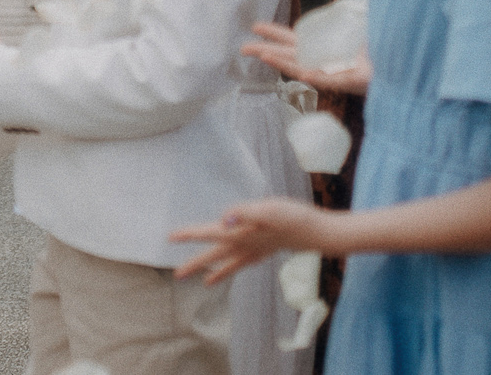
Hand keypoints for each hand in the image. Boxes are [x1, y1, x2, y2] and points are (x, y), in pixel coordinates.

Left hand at [171, 198, 331, 284]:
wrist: (320, 233)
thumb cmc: (295, 218)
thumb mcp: (270, 209)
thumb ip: (246, 213)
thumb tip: (225, 219)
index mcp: (242, 234)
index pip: (209, 233)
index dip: (190, 234)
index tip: (170, 238)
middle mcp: (247, 245)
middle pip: (216, 256)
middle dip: (196, 264)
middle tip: (177, 275)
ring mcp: (259, 249)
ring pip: (232, 262)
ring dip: (217, 271)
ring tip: (205, 282)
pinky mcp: (270, 248)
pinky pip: (248, 261)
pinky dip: (239, 266)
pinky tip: (238, 267)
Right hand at [241, 21, 370, 97]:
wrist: (402, 65)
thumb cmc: (381, 47)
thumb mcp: (363, 22)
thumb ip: (355, 11)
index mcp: (323, 47)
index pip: (294, 40)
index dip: (275, 33)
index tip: (255, 27)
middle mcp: (325, 61)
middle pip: (290, 57)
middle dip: (267, 52)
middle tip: (243, 48)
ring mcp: (336, 73)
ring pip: (304, 69)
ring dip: (285, 64)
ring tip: (265, 56)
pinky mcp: (353, 81)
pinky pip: (333, 80)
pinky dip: (318, 77)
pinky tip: (306, 73)